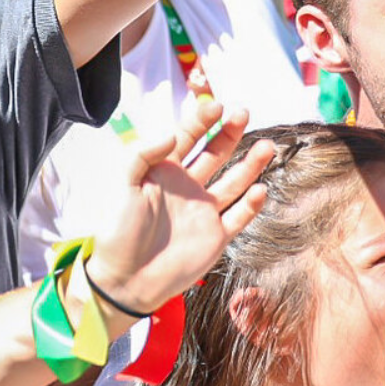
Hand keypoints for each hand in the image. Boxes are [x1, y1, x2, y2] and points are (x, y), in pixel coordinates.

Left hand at [84, 97, 274, 318]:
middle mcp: (187, 188)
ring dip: (250, 164)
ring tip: (267, 146)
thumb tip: (171, 133)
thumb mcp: (122, 186)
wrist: (124, 280)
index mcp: (163, 172)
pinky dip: (251, 204)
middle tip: (244, 113)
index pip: (186, 138)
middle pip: (215, 154)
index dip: (201, 120)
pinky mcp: (216, 237)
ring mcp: (203, 212)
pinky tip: (259, 189)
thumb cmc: (117, 232)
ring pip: (233, 182)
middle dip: (230, 133)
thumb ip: (143, 155)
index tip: (215, 105)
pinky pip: (239, 217)